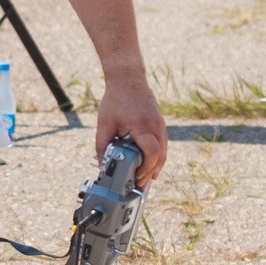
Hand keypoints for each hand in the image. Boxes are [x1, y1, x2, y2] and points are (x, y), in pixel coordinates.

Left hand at [94, 67, 167, 185]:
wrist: (128, 79)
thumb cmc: (116, 100)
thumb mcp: (105, 124)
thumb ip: (102, 146)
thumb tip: (102, 166)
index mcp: (143, 126)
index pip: (152, 153)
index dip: (146, 169)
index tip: (135, 177)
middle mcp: (155, 127)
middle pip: (161, 157)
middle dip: (150, 173)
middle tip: (139, 185)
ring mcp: (160, 126)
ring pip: (163, 153)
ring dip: (155, 167)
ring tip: (144, 181)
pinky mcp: (159, 125)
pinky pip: (162, 146)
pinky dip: (156, 158)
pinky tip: (149, 168)